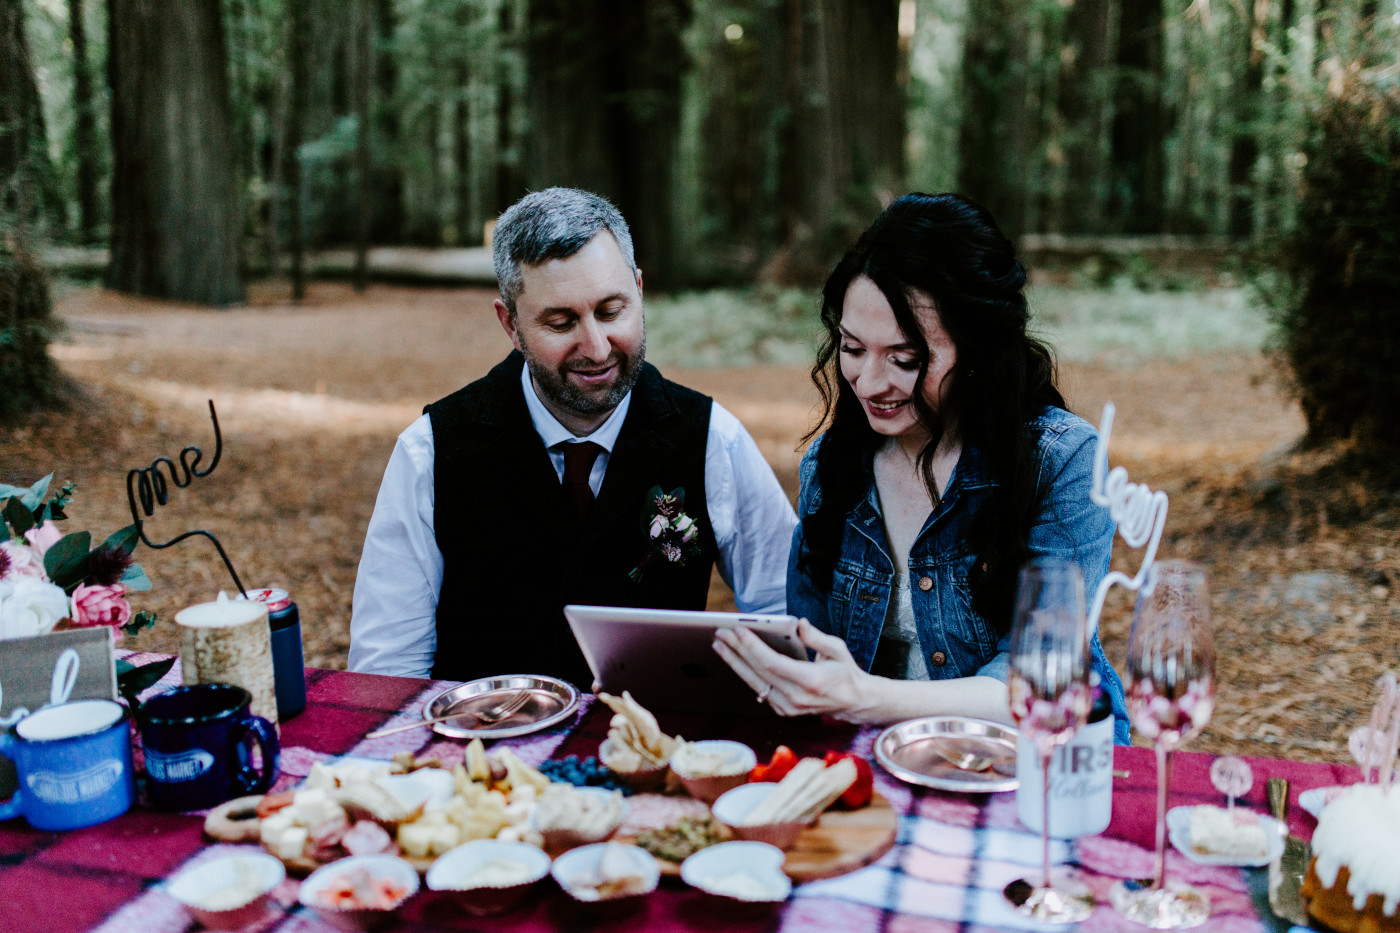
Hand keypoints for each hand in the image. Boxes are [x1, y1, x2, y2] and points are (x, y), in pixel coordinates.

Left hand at [713, 618, 885, 721]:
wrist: (853, 703)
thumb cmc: (846, 673)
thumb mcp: (837, 649)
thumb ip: (816, 637)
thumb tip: (798, 624)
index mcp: (810, 681)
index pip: (772, 663)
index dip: (752, 646)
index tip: (738, 630)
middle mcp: (796, 697)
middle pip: (758, 672)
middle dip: (736, 651)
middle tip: (721, 634)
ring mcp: (788, 707)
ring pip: (754, 682)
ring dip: (735, 662)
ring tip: (720, 645)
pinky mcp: (783, 710)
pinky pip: (760, 689)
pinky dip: (746, 673)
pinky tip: (735, 659)